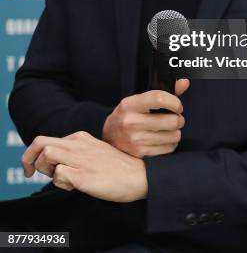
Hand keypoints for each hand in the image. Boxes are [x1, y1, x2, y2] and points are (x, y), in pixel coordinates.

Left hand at [21, 131, 147, 201]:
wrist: (139, 175)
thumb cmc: (118, 167)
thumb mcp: (95, 151)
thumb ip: (76, 151)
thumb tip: (55, 161)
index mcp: (81, 137)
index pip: (46, 140)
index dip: (34, 155)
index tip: (34, 168)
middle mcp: (78, 144)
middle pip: (40, 143)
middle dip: (30, 159)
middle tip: (32, 173)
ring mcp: (80, 159)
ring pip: (46, 155)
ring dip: (45, 170)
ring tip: (59, 178)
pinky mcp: (83, 175)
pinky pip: (58, 175)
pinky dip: (60, 183)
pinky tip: (74, 186)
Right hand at [102, 79, 189, 157]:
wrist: (109, 137)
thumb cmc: (129, 115)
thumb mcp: (139, 101)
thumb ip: (163, 92)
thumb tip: (184, 82)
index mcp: (130, 105)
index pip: (159, 98)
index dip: (175, 102)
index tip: (177, 105)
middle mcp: (131, 122)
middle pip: (171, 120)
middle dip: (179, 119)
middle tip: (176, 118)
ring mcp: (136, 140)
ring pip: (173, 136)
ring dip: (176, 132)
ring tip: (169, 129)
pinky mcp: (141, 153)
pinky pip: (169, 148)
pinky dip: (171, 143)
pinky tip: (164, 139)